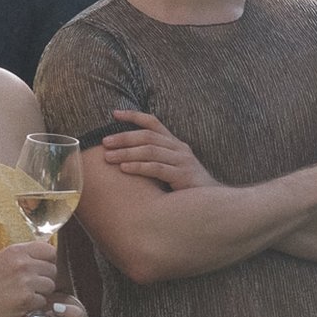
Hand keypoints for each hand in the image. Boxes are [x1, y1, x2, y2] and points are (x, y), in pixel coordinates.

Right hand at [0, 238, 60, 316]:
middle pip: (52, 269)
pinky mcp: (26, 300)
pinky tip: (22, 303)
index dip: (50, 260)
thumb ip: (23, 254)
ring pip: (50, 286)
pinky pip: (43, 301)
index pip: (50, 250)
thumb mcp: (2, 258)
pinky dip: (35, 304)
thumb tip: (46, 253)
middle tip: (33, 284)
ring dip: (42, 292)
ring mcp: (25, 282)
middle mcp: (22, 264)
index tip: (43, 267)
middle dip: (45, 278)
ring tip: (27, 294)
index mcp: (17, 251)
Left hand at [95, 110, 214, 189]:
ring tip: (108, 157)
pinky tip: (124, 168)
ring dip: (126, 152)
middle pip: (148, 136)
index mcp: (175, 143)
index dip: (134, 116)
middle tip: (104, 143)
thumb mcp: (171, 167)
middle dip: (124, 137)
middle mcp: (179, 148)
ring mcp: (182, 161)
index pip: (153, 122)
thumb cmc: (186, 187)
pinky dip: (138, 166)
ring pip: (150, 150)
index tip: (114, 114)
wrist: (212, 202)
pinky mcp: (182, 175)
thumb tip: (125, 155)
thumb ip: (155, 159)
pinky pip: (156, 168)